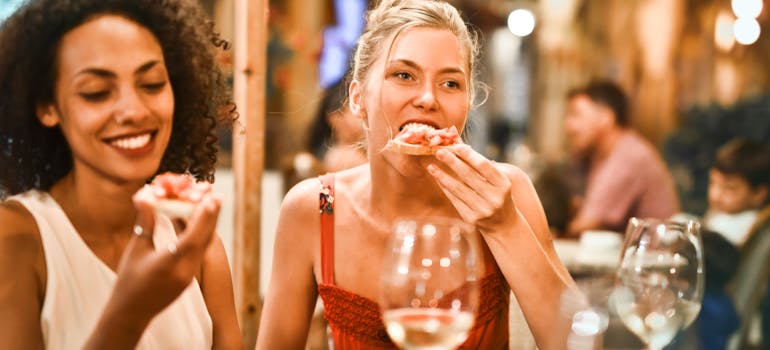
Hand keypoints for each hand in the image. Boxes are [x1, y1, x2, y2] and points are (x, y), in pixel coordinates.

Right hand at [110, 192, 220, 325]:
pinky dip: (200, 235)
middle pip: (204, 239)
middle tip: (216, 195)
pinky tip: (198, 222)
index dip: (203, 218)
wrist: (131, 313)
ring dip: (208, 224)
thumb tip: (146, 195)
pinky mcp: (190, 277)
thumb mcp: (136, 250)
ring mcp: (189, 275)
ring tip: (212, 204)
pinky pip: (198, 252)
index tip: (211, 199)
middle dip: (211, 216)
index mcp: (169, 264)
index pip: (192, 238)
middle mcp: (185, 271)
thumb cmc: (128, 281)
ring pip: (204, 245)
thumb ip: (145, 222)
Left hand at [427, 144, 516, 233]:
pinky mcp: (471, 219)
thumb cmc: (498, 194)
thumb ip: (481, 165)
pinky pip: (454, 200)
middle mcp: (494, 198)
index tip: (456, 146)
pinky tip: (438, 179)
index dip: (469, 155)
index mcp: (503, 185)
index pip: (484, 166)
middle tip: (439, 152)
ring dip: (443, 176)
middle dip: (452, 162)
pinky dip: (445, 188)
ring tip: (431, 166)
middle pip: (469, 176)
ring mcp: (482, 210)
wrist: (503, 224)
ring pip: (458, 189)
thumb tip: (460, 146)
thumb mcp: (497, 180)